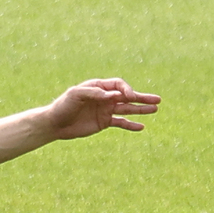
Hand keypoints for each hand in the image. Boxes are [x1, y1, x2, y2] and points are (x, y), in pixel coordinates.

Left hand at [46, 79, 160, 139]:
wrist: (55, 123)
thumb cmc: (63, 106)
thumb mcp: (75, 95)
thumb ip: (94, 93)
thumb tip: (114, 95)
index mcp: (98, 87)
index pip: (118, 86)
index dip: (126, 90)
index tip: (129, 97)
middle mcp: (104, 97)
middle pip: (127, 96)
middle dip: (142, 97)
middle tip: (158, 99)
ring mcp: (105, 110)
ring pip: (127, 109)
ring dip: (141, 109)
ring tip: (155, 109)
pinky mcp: (104, 122)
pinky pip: (121, 123)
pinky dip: (131, 125)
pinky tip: (141, 127)